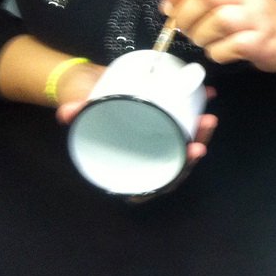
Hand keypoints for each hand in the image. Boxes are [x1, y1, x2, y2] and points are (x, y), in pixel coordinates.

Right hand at [55, 87, 218, 164]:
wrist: (93, 91)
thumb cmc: (92, 113)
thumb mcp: (85, 113)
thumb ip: (78, 115)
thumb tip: (67, 113)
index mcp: (130, 170)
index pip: (156, 184)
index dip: (175, 175)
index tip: (189, 156)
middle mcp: (149, 162)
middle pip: (177, 165)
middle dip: (195, 149)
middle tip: (204, 125)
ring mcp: (161, 146)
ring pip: (186, 149)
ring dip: (201, 134)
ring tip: (208, 117)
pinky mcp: (167, 129)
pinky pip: (186, 129)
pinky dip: (197, 117)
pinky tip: (208, 98)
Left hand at [161, 0, 275, 70]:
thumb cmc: (258, 16)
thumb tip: (170, 7)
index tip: (169, 4)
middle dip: (185, 14)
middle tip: (184, 27)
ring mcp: (256, 17)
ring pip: (217, 21)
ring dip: (200, 35)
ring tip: (203, 40)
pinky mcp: (260, 42)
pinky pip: (228, 47)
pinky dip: (216, 52)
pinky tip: (221, 51)